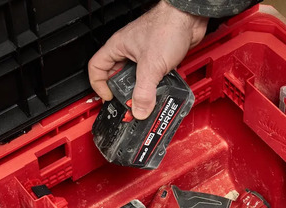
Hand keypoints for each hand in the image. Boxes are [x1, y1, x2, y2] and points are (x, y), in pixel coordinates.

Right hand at [88, 1, 207, 118]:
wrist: (189, 18)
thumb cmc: (167, 27)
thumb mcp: (152, 65)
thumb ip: (144, 91)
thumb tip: (140, 110)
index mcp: (118, 47)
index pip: (96, 69)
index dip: (99, 86)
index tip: (109, 99)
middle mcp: (128, 50)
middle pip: (117, 77)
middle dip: (122, 92)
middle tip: (129, 105)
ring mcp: (143, 54)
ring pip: (136, 78)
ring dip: (141, 91)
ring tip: (145, 101)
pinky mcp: (159, 57)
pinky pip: (151, 76)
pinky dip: (154, 86)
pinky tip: (160, 92)